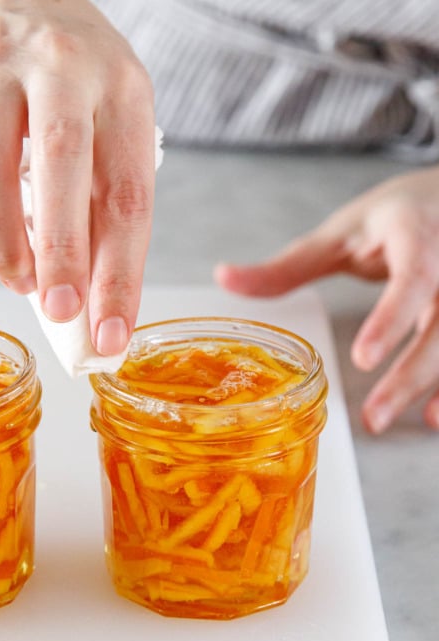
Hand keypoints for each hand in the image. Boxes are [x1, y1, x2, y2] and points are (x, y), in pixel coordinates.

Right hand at [0, 0, 154, 355]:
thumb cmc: (70, 75)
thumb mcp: (111, 113)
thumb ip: (105, 194)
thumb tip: (94, 291)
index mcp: (122, 84)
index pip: (128, 192)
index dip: (122, 272)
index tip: (114, 333)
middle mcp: (62, 65)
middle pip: (62, 168)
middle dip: (62, 254)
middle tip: (61, 313)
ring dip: (5, 244)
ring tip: (22, 284)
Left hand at [214, 166, 438, 432]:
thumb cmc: (392, 217)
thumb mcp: (339, 234)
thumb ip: (288, 266)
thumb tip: (224, 278)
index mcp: (414, 235)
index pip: (410, 278)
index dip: (389, 320)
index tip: (362, 359)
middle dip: (410, 373)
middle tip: (373, 416)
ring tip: (418, 423)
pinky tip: (434, 416)